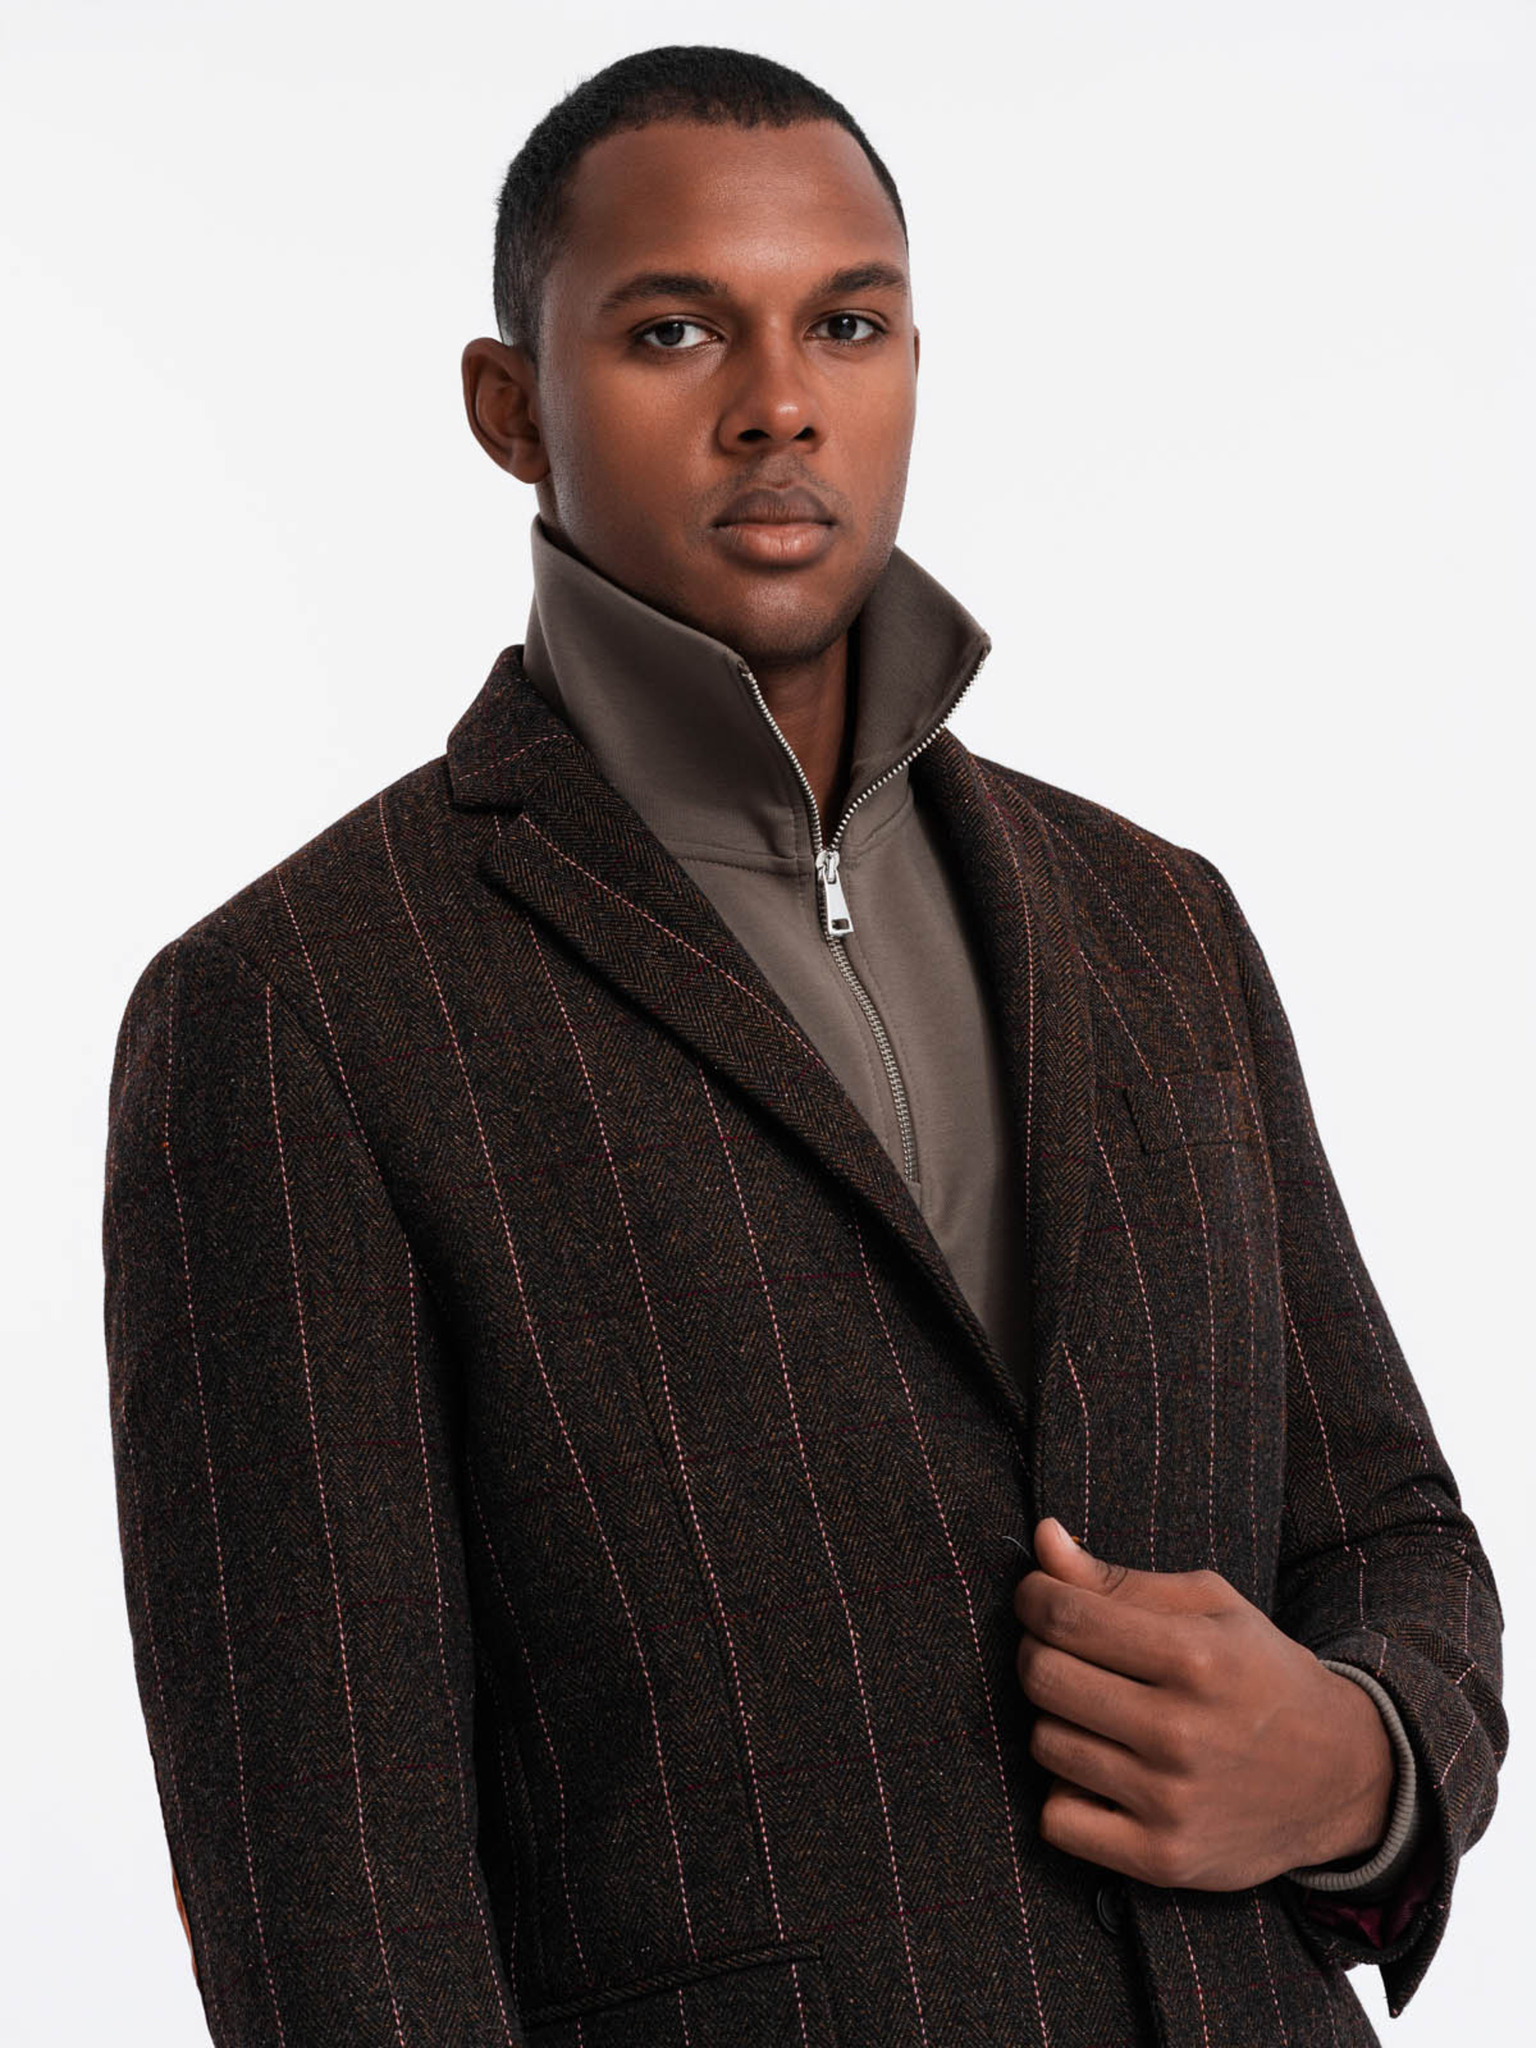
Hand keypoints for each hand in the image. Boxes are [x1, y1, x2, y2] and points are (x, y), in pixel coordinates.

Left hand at [1013, 1518, 1394, 1889]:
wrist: (1340, 1776)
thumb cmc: (1261, 1673)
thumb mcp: (1209, 1606)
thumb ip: (1117, 1577)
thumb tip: (1042, 1537)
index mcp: (1194, 1657)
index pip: (1064, 1616)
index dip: (1034, 1597)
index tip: (1039, 1597)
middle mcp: (1180, 1731)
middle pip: (1043, 1677)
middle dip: (1037, 1652)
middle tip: (1063, 1651)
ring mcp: (1170, 1801)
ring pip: (1045, 1744)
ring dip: (1057, 1721)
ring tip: (1098, 1714)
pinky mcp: (1162, 1859)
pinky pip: (1059, 1820)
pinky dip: (1066, 1794)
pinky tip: (1100, 1775)